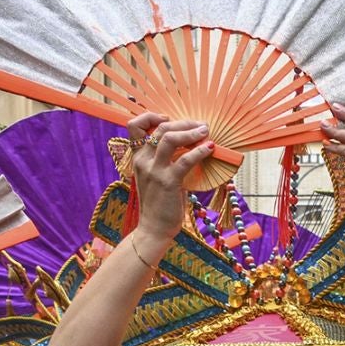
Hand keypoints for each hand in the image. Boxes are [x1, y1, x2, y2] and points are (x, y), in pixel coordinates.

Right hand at [124, 112, 211, 247]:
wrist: (153, 229)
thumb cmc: (159, 204)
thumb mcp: (156, 177)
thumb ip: (164, 160)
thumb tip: (187, 145)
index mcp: (138, 157)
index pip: (134, 125)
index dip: (151, 117)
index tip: (168, 119)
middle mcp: (143, 160)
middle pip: (160, 128)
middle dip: (183, 123)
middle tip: (200, 126)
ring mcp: (154, 170)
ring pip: (169, 138)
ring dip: (190, 132)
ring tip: (205, 132)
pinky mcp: (168, 182)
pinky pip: (185, 160)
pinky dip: (199, 151)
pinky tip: (210, 148)